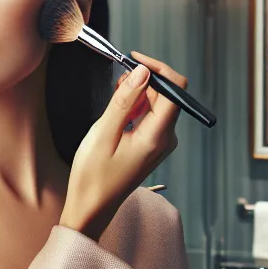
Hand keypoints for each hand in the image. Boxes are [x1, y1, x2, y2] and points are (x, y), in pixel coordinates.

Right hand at [59, 51, 183, 238]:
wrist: (91, 208)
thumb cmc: (93, 176)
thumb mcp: (104, 133)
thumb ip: (125, 100)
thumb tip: (142, 72)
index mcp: (158, 136)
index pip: (176, 89)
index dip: (158, 68)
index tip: (134, 60)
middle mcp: (166, 139)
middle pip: (168, 95)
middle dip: (145, 81)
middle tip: (116, 83)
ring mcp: (161, 143)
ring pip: (159, 104)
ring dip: (139, 94)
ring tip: (114, 100)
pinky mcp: (152, 146)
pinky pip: (152, 117)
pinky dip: (137, 108)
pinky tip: (118, 114)